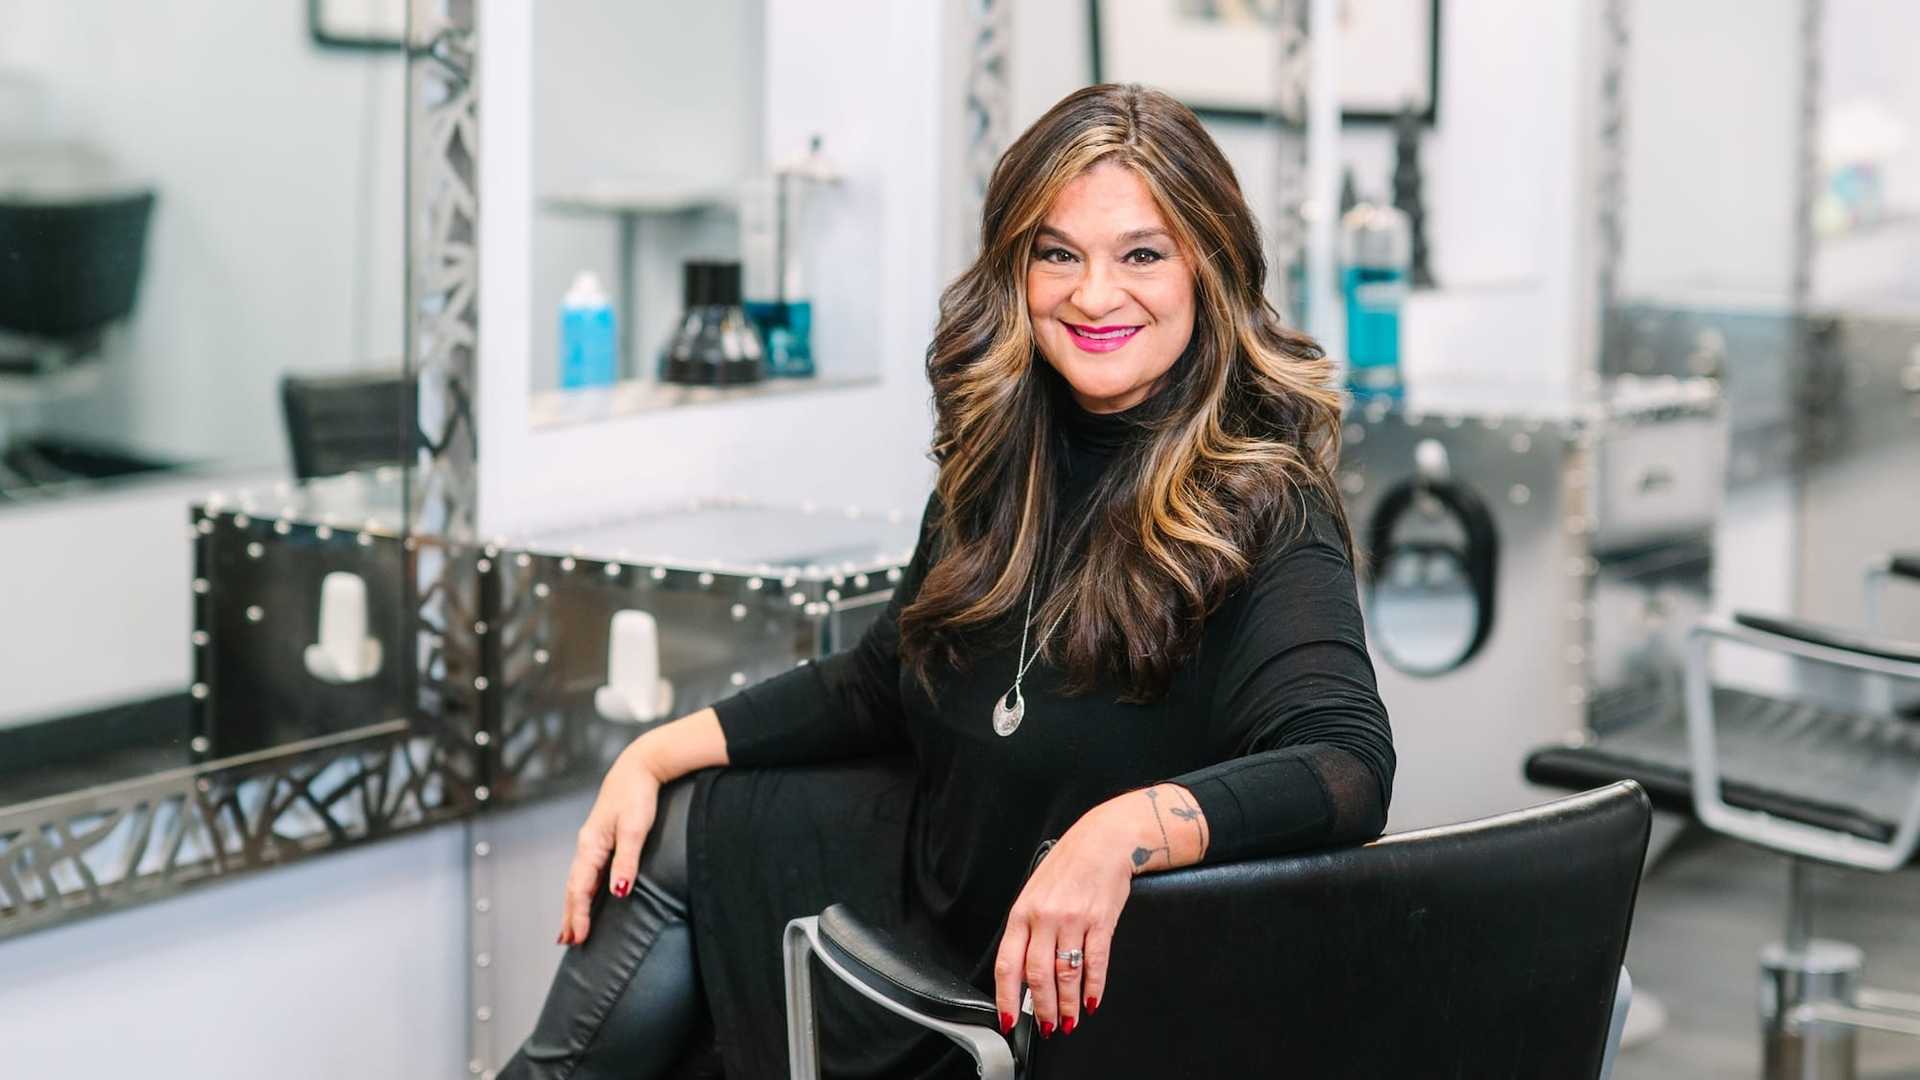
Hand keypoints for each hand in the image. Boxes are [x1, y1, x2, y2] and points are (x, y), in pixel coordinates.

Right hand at [557, 740, 665, 945]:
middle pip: (573, 887)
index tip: (579, 938)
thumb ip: (627, 860)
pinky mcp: (602, 839)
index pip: (580, 888)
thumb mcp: (635, 828)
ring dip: (573, 905)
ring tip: (570, 928)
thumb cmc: (638, 795)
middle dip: (570, 915)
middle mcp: (587, 845)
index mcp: (591, 845)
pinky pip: (587, 872)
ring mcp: (593, 842)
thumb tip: (618, 892)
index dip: (579, 914)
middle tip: (567, 942)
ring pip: (578, 880)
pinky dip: (583, 890)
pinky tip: (587, 897)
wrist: (640, 766)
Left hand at [992, 806, 1134, 1039]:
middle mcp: (1045, 917)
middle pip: (1037, 975)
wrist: (1104, 840)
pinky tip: (1091, 1001)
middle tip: (1045, 1027)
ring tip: (1068, 1021)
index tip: (1007, 1018)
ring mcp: (1073, 920)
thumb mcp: (1035, 892)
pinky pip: (1095, 963)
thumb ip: (1028, 928)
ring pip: (1066, 974)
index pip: (1008, 963)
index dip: (1005, 996)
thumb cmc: (1068, 866)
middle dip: (1040, 1008)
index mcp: (1022, 912)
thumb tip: (1023, 972)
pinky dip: (1093, 988)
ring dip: (1066, 1005)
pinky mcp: (1101, 921)